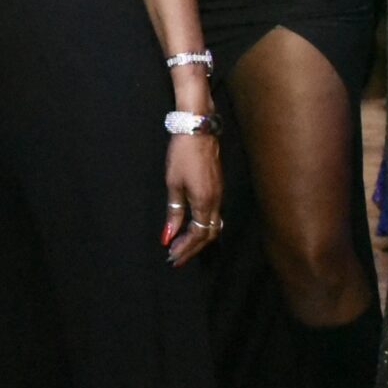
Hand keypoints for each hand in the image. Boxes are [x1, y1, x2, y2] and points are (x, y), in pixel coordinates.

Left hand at [164, 134, 224, 264]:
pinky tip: (191, 227)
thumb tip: (168, 236)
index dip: (186, 249)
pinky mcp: (218, 187)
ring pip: (213, 225)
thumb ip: (173, 212)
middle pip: (209, 234)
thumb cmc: (182, 154)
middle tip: (176, 258)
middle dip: (193, 248)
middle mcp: (216, 201)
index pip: (198, 235)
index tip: (172, 257)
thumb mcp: (173, 183)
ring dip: (198, 239)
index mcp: (204, 202)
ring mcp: (219, 194)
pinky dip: (203, 226)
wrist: (198, 129)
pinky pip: (214, 215)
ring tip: (182, 246)